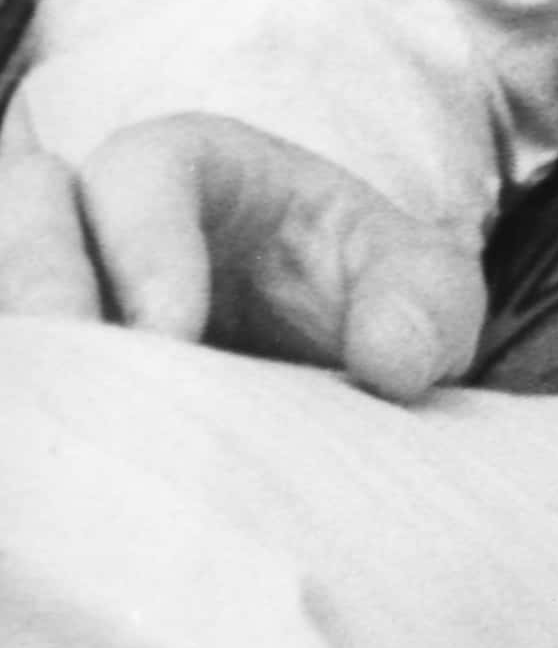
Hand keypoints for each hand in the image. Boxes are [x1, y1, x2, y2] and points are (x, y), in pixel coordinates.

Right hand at [0, 112, 479, 401]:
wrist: (314, 358)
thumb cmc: (355, 297)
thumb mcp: (415, 279)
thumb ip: (425, 300)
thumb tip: (394, 362)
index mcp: (178, 166)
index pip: (135, 179)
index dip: (144, 252)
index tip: (170, 335)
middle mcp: (84, 219)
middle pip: (21, 229)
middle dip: (38, 298)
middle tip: (75, 391)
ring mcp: (43, 292)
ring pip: (4, 307)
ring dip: (25, 367)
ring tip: (48, 448)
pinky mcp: (40, 368)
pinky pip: (18, 378)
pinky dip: (28, 412)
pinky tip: (52, 481)